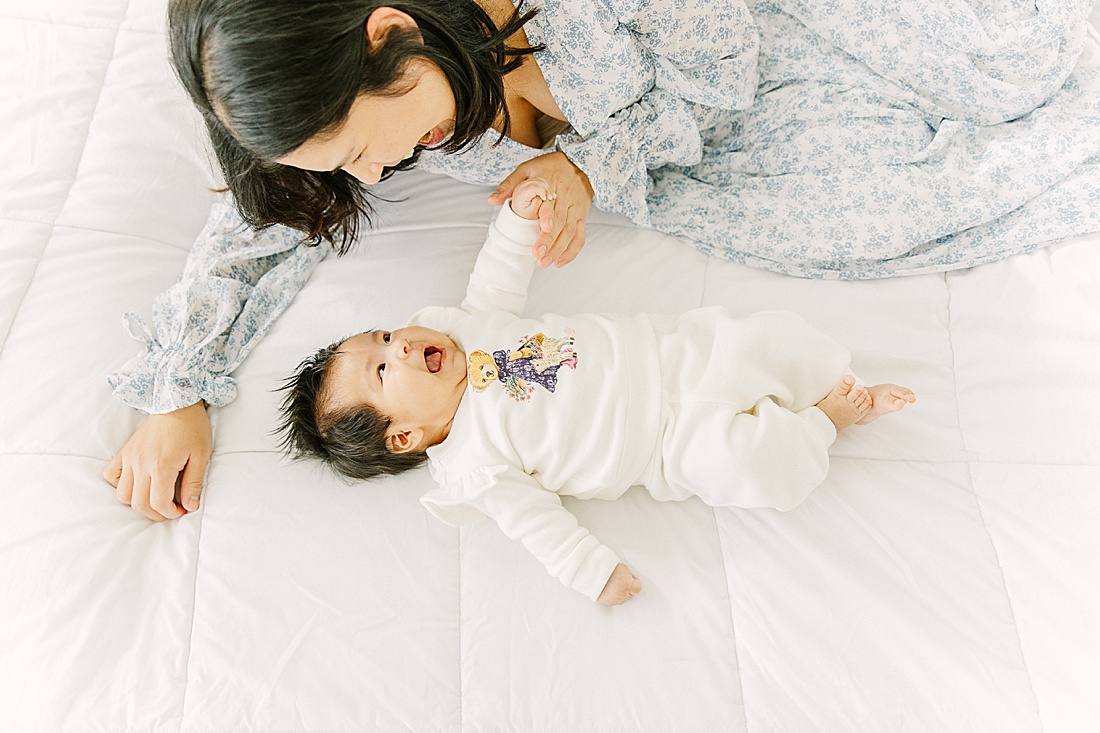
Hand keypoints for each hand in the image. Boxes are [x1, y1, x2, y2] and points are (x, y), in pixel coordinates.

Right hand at [102, 401, 211, 520]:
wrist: (175, 402)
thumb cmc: (192, 428)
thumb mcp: (201, 455)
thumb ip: (194, 483)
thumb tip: (190, 506)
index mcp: (161, 466)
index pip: (158, 503)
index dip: (171, 513)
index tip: (183, 509)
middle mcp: (140, 464)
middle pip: (139, 504)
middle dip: (156, 513)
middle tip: (171, 508)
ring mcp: (129, 458)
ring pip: (122, 495)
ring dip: (138, 502)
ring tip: (155, 497)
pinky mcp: (124, 452)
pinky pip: (111, 475)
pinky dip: (120, 485)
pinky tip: (137, 483)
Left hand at [488, 151, 592, 268]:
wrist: (579, 163)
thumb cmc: (550, 166)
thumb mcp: (527, 169)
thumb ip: (509, 185)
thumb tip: (491, 200)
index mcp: (551, 186)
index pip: (551, 204)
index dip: (548, 218)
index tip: (542, 229)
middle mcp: (566, 199)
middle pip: (560, 223)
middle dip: (550, 241)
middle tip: (539, 256)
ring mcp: (575, 209)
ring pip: (570, 232)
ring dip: (559, 249)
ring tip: (546, 262)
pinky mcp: (581, 217)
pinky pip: (580, 236)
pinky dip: (572, 251)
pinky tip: (560, 262)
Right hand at [597, 563, 641, 605]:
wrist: (592, 572)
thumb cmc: (606, 568)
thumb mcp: (623, 568)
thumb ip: (629, 576)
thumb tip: (631, 580)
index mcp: (627, 585)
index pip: (638, 588)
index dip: (635, 582)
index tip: (631, 579)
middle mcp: (622, 595)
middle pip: (630, 595)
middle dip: (628, 588)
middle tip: (621, 580)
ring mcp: (614, 600)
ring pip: (622, 599)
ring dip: (620, 593)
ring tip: (614, 584)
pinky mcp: (606, 602)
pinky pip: (613, 601)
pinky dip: (613, 596)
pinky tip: (609, 589)